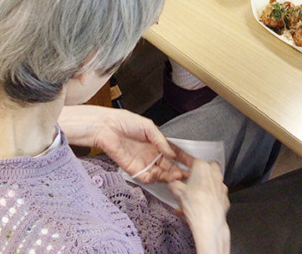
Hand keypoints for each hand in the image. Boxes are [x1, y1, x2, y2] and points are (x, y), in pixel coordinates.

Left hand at [59, 106, 189, 183]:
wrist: (107, 127)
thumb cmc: (125, 122)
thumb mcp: (149, 127)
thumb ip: (161, 141)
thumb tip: (172, 154)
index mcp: (156, 143)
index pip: (174, 153)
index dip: (184, 159)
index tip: (194, 164)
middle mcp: (151, 154)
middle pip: (168, 167)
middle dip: (178, 172)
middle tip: (187, 175)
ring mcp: (143, 163)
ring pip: (160, 174)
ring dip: (168, 177)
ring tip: (177, 176)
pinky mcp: (133, 169)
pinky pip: (146, 178)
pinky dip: (154, 179)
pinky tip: (159, 175)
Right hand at [169, 160, 230, 253]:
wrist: (209, 222)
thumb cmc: (193, 203)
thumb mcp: (177, 192)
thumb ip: (173, 184)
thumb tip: (172, 182)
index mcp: (203, 167)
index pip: (194, 161)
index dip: (187, 167)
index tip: (182, 172)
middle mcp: (215, 174)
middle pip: (208, 169)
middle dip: (200, 174)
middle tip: (191, 182)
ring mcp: (222, 186)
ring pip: (213, 183)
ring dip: (205, 187)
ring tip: (194, 198)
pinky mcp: (225, 199)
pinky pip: (216, 196)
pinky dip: (210, 200)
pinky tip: (202, 207)